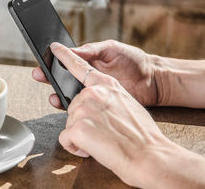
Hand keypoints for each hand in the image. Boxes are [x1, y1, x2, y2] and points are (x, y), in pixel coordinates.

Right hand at [32, 40, 157, 108]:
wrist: (153, 80)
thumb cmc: (134, 60)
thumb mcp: (111, 48)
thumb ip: (91, 50)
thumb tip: (71, 51)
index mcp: (89, 62)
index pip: (66, 62)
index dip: (53, 61)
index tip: (42, 60)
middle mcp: (87, 78)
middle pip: (62, 79)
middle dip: (49, 77)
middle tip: (39, 75)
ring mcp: (92, 93)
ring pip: (69, 95)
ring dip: (58, 94)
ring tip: (53, 95)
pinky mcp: (99, 107)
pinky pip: (82, 108)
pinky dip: (72, 108)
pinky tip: (67, 106)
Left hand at [50, 42, 167, 187]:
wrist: (150, 156)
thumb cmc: (142, 135)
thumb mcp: (128, 104)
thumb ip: (108, 98)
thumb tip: (96, 104)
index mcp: (107, 84)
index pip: (80, 66)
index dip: (65, 56)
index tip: (54, 48)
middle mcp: (93, 93)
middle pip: (73, 105)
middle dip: (83, 120)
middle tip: (102, 132)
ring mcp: (83, 109)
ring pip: (69, 123)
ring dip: (80, 135)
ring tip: (102, 142)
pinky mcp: (77, 127)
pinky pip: (65, 138)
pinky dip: (74, 147)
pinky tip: (90, 149)